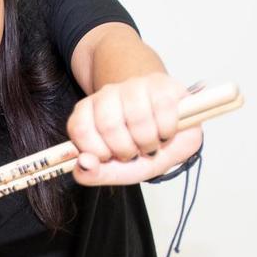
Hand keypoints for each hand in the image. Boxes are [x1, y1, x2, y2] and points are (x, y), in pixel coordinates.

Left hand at [67, 73, 202, 185]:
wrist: (177, 137)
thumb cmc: (141, 150)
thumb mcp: (116, 171)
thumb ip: (92, 174)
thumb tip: (82, 162)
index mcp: (87, 112)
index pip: (80, 129)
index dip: (98, 151)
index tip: (110, 157)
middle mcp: (106, 94)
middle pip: (108, 124)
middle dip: (125, 150)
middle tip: (134, 153)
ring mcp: (134, 86)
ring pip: (137, 117)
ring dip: (148, 142)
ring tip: (150, 145)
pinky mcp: (161, 83)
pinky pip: (163, 108)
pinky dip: (167, 130)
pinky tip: (165, 133)